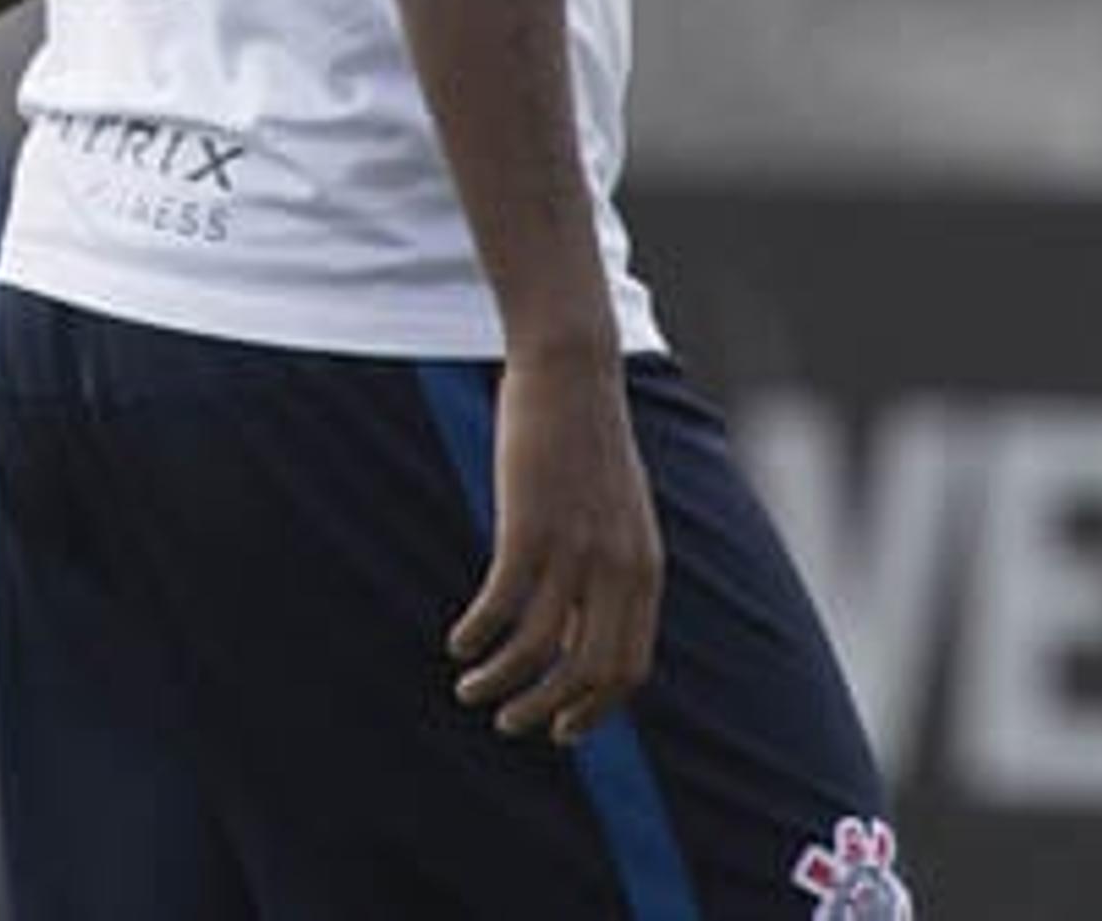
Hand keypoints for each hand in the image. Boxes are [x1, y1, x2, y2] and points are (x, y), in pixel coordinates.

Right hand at [447, 349, 660, 744]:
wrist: (573, 371)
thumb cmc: (585, 441)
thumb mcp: (615, 513)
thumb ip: (608, 571)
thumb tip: (577, 634)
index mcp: (644, 570)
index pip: (628, 668)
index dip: (593, 710)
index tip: (558, 729)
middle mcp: (617, 569)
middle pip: (587, 672)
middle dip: (545, 710)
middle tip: (508, 722)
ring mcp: (575, 548)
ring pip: (539, 648)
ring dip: (501, 682)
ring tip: (470, 689)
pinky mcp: (529, 526)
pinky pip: (501, 604)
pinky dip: (478, 634)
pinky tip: (457, 641)